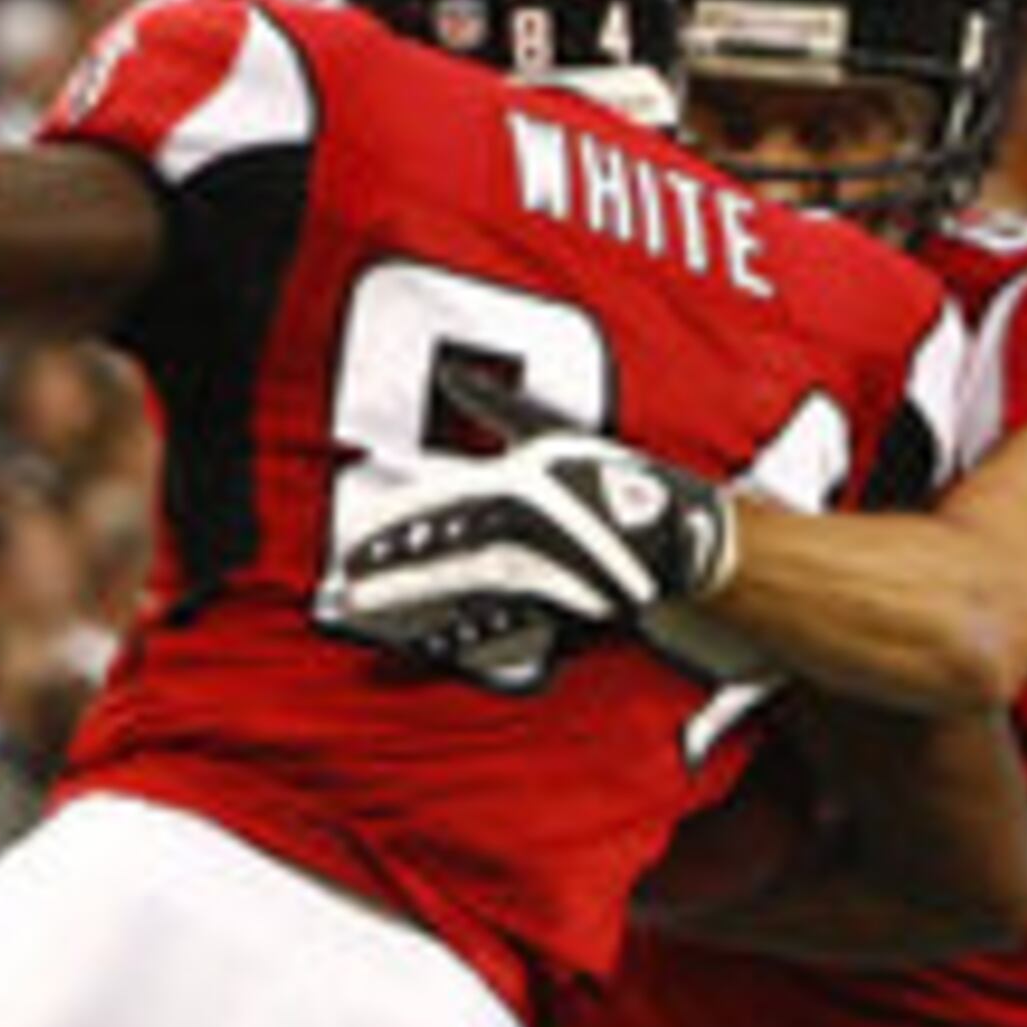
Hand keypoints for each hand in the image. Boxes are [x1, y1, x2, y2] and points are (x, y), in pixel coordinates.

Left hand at [324, 419, 735, 689]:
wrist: (681, 537)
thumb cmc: (617, 478)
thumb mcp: (551, 428)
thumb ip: (496, 405)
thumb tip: (455, 378)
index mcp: (518, 485)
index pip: (441, 505)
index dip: (396, 524)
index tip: (354, 539)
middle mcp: (524, 534)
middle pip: (444, 554)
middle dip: (391, 570)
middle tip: (346, 584)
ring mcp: (541, 578)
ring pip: (463, 591)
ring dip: (413, 602)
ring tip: (368, 611)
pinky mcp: (557, 611)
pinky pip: (501, 628)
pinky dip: (462, 638)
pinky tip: (425, 647)